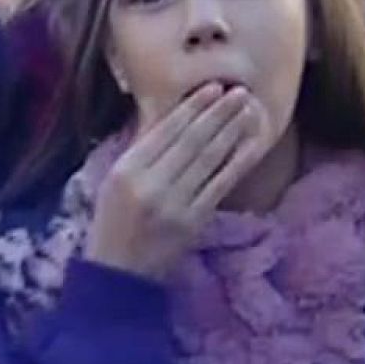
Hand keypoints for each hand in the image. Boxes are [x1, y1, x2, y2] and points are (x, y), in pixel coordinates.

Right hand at [88, 84, 267, 282]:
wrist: (118, 275)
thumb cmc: (112, 225)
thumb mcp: (113, 183)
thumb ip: (140, 154)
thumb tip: (174, 120)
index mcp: (126, 170)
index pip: (165, 130)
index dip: (192, 108)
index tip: (213, 88)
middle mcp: (150, 183)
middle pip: (191, 140)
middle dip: (218, 113)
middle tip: (239, 91)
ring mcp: (175, 203)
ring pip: (209, 158)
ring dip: (232, 130)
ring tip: (249, 109)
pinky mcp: (194, 221)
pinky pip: (221, 184)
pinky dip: (238, 162)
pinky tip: (251, 144)